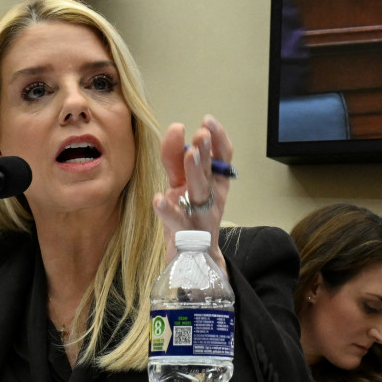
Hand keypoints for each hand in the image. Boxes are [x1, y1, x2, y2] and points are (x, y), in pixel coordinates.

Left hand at [155, 115, 231, 268]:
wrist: (192, 260)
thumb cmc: (187, 215)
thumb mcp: (180, 183)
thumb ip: (174, 157)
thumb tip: (177, 128)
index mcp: (215, 183)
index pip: (223, 157)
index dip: (218, 138)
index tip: (207, 121)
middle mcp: (212, 198)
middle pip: (211, 171)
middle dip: (207, 152)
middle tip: (201, 134)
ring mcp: (200, 216)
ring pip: (201, 192)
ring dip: (196, 172)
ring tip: (190, 154)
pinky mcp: (186, 235)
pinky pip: (178, 221)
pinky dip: (168, 210)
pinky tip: (159, 199)